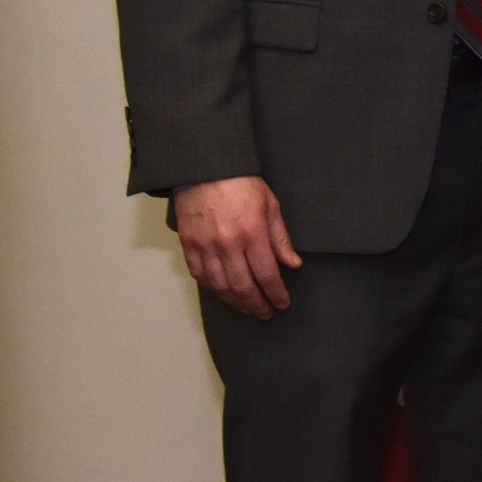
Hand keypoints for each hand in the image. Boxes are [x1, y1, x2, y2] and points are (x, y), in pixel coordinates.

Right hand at [176, 176, 301, 318]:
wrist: (205, 168)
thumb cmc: (241, 184)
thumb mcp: (271, 206)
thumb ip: (281, 238)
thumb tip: (292, 264)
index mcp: (252, 233)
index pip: (267, 275)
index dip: (276, 294)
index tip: (282, 304)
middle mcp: (228, 244)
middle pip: (243, 287)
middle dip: (257, 304)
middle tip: (265, 313)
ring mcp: (205, 246)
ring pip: (220, 286)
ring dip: (235, 302)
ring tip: (247, 309)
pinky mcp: (189, 245)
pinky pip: (200, 276)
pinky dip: (213, 289)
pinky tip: (223, 294)